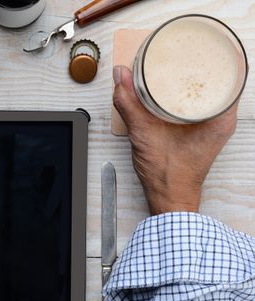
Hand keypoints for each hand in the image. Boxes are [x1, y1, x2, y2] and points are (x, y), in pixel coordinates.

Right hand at [113, 65, 236, 214]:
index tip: (197, 51)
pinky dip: (183, 96)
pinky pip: (196, 106)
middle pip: (217, 83)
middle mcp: (220, 122)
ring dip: (190, 82)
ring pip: (205, 95)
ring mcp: (210, 127)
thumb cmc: (168, 175)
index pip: (230, 77)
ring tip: (173, 69)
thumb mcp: (143, 134)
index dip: (216, 60)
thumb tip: (121, 77)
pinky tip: (168, 91)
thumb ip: (129, 103)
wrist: (168, 198)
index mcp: (219, 119)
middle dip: (198, 68)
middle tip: (179, 57)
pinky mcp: (199, 132)